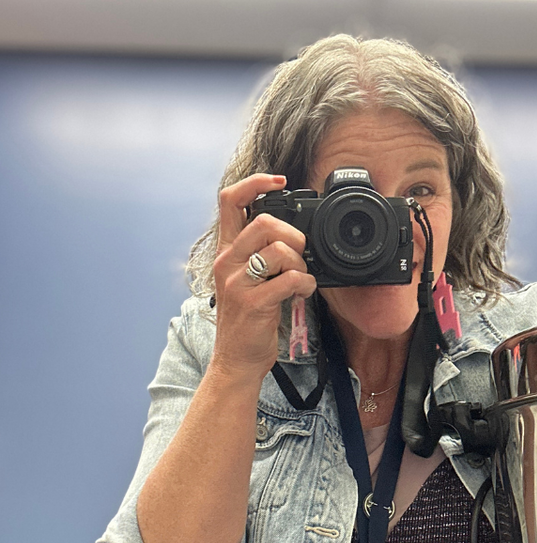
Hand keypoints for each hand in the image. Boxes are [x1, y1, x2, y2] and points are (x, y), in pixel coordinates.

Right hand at [211, 174, 315, 381]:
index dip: (255, 182)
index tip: (279, 181)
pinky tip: (302, 292)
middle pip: (263, 222)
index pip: (229, 200)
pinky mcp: (254, 303)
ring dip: (300, 262)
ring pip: (278, 249)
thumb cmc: (246, 322)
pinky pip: (289, 279)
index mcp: (226, 253)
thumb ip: (259, 256)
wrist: (236, 361)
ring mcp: (238, 283)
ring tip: (300, 278)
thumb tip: (291, 237)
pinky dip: (305, 284)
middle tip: (299, 254)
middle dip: (292, 234)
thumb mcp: (245, 281)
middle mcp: (227, 263)